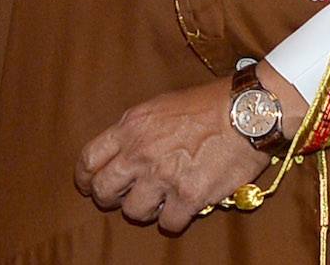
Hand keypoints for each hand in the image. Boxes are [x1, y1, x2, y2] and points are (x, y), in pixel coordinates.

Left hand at [75, 65, 305, 234]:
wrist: (244, 113)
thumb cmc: (204, 105)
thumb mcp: (159, 106)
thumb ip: (136, 129)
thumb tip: (123, 151)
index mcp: (130, 126)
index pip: (89, 159)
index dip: (85, 178)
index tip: (88, 186)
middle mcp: (140, 152)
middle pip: (104, 190)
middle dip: (108, 198)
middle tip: (121, 199)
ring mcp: (163, 176)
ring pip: (133, 212)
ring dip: (144, 210)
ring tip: (158, 201)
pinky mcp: (188, 197)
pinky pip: (168, 224)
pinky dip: (173, 220)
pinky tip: (182, 208)